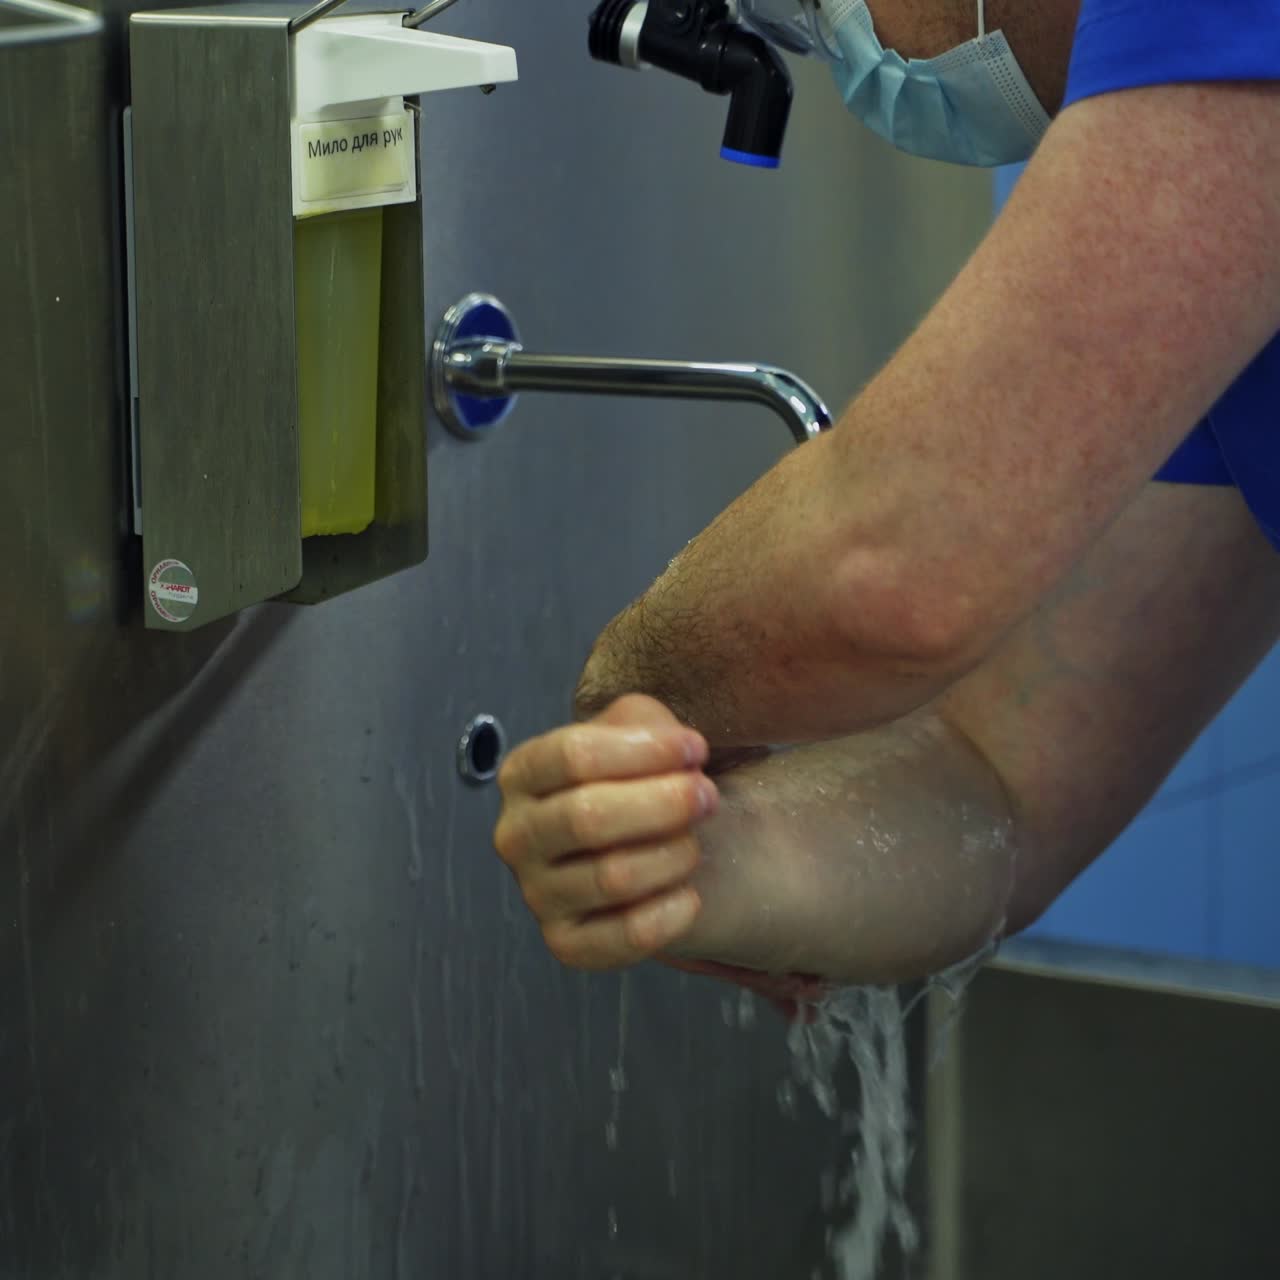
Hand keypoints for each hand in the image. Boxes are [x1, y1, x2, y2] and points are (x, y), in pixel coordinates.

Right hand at [494, 695, 717, 969]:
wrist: (648, 845)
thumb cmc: (639, 779)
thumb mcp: (635, 730)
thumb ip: (644, 723)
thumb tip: (671, 747)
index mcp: (522, 774)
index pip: (573, 755)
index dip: (645, 750)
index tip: (695, 749)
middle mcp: (517, 836)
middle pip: (587, 817)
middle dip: (664, 803)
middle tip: (707, 796)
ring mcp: (536, 894)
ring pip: (613, 877)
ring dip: (673, 855)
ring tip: (693, 842)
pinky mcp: (566, 943)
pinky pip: (623, 936)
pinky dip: (670, 914)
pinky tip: (689, 894)